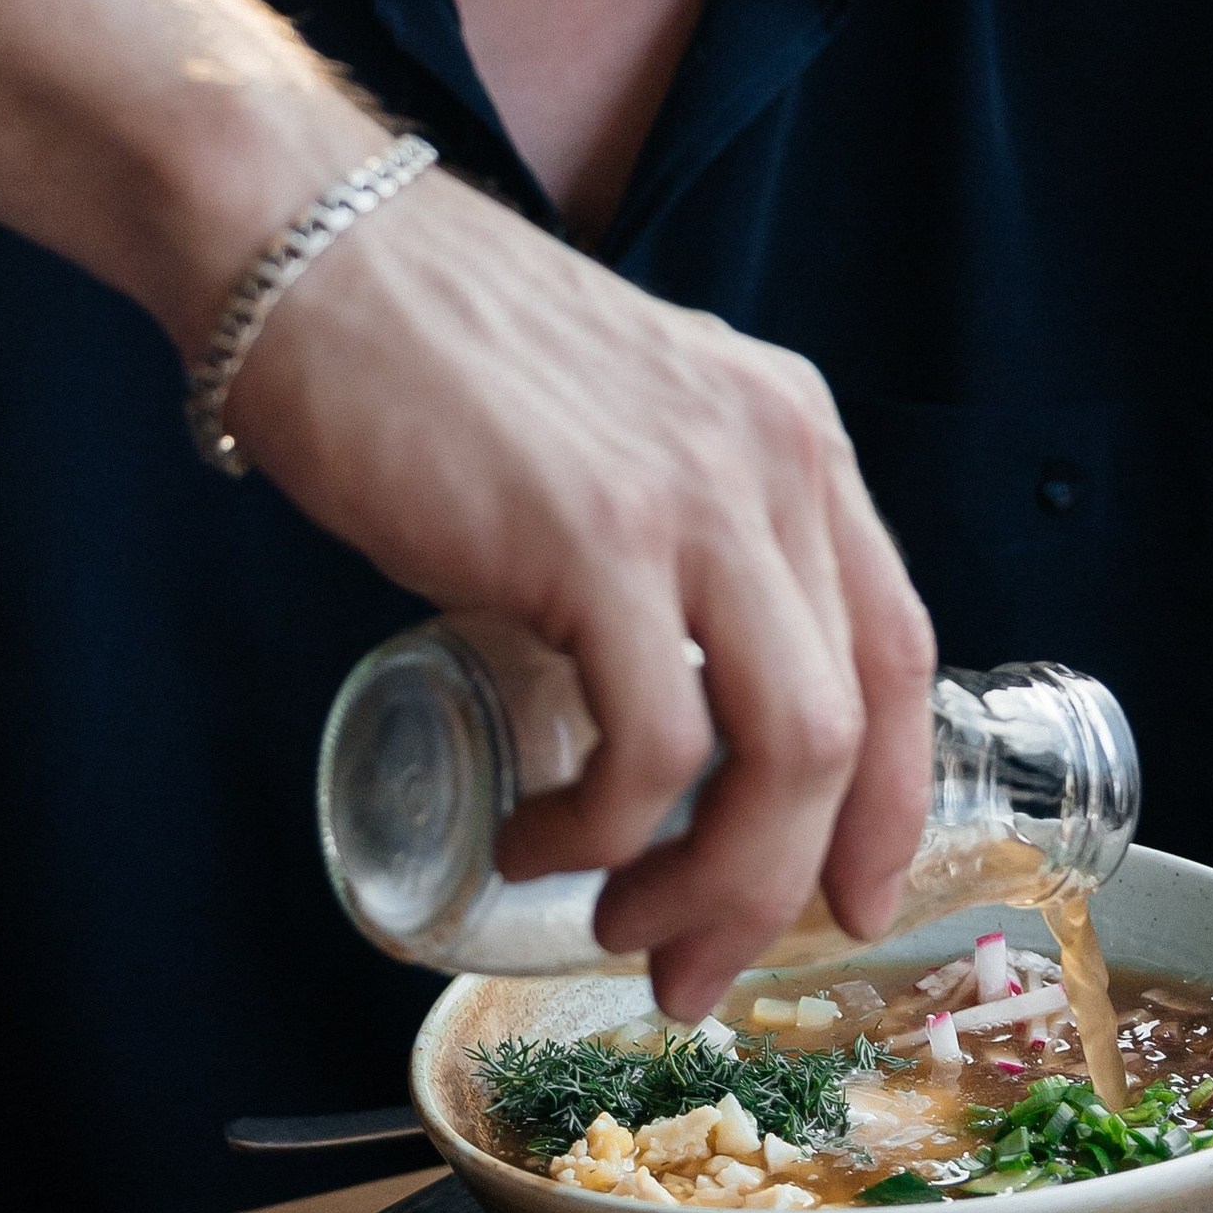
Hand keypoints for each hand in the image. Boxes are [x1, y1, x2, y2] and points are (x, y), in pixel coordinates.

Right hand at [226, 169, 936, 1019]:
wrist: (309, 251)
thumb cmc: (431, 355)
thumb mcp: (619, 430)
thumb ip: (676, 536)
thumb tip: (677, 711)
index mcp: (790, 434)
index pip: (902, 652)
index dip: (891, 800)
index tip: (847, 898)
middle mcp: (772, 459)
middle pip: (853, 728)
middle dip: (782, 882)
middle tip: (697, 962)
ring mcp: (694, 496)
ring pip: (784, 752)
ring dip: (708, 880)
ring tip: (617, 920)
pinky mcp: (593, 538)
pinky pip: (649, 746)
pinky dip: (600, 830)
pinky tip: (536, 836)